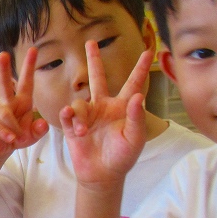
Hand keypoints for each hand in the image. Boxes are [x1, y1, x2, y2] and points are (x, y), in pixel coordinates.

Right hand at [0, 48, 48, 157]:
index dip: (29, 66)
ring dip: (14, 128)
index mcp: (22, 101)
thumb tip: (42, 122)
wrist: (0, 148)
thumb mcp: (33, 136)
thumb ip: (39, 130)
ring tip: (16, 137)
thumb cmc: (18, 137)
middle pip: (4, 83)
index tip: (33, 49)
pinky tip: (10, 139)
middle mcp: (7, 102)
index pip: (27, 81)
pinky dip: (7, 134)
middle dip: (3, 69)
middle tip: (3, 54)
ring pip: (5, 113)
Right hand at [60, 42, 153, 187]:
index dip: (140, 68)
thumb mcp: (134, 139)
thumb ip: (137, 117)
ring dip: (80, 115)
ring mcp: (88, 115)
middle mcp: (104, 107)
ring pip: (80, 101)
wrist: (102, 175)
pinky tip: (75, 129)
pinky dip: (70, 118)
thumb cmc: (122, 157)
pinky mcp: (73, 125)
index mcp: (123, 108)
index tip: (148, 51)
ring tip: (83, 131)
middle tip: (90, 42)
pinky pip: (68, 113)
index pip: (133, 83)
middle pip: (97, 78)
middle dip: (94, 60)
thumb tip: (139, 96)